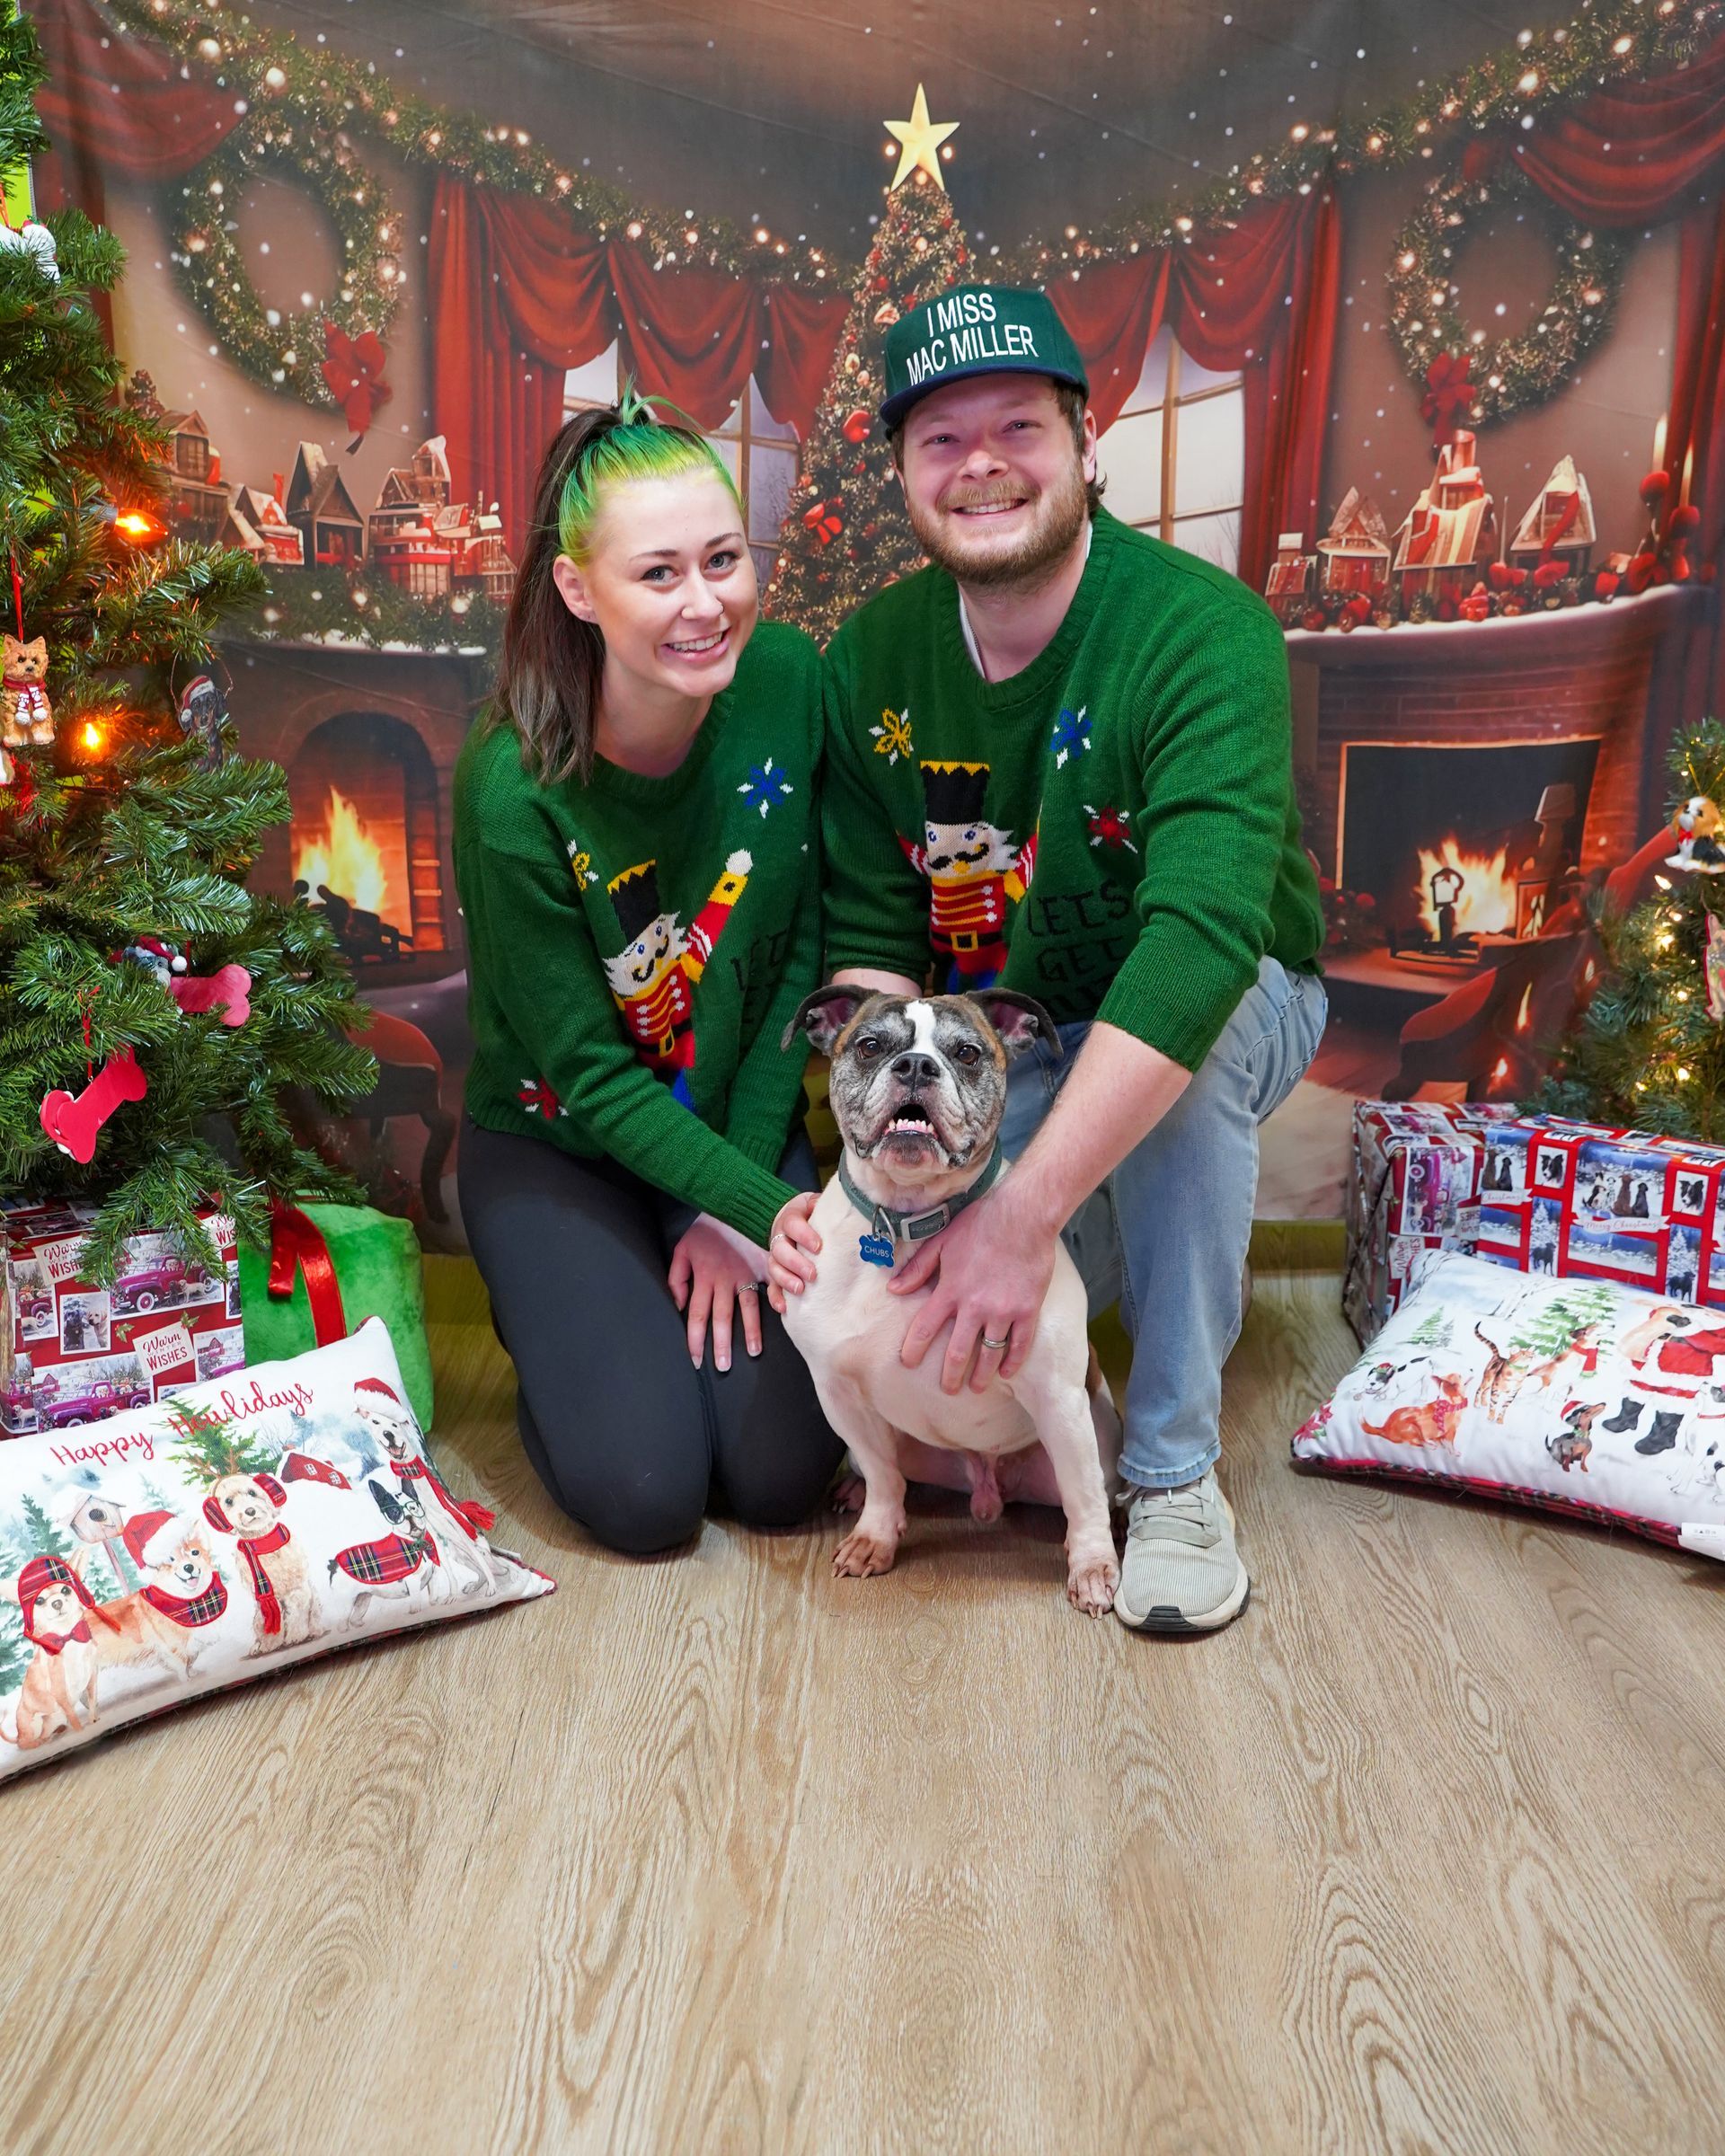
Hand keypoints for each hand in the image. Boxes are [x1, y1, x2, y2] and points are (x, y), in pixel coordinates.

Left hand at [668, 1214, 768, 1370]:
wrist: (732, 1201)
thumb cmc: (706, 1228)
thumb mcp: (683, 1249)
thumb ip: (677, 1278)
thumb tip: (678, 1304)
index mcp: (703, 1276)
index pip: (696, 1315)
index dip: (695, 1339)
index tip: (697, 1360)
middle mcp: (724, 1278)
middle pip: (721, 1317)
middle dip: (721, 1344)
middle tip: (723, 1366)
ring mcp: (746, 1272)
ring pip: (747, 1307)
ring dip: (751, 1331)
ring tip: (753, 1351)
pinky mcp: (763, 1264)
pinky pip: (772, 1286)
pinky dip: (778, 1301)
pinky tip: (783, 1317)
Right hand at [765, 1190, 820, 1313]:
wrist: (793, 1217)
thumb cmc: (811, 1214)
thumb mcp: (816, 1204)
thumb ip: (826, 1206)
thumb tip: (843, 1209)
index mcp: (790, 1219)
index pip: (792, 1224)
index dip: (803, 1235)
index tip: (818, 1246)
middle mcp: (779, 1238)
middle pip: (780, 1250)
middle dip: (796, 1263)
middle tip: (812, 1274)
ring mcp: (776, 1256)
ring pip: (774, 1268)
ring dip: (786, 1280)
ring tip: (800, 1290)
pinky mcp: (775, 1272)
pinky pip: (771, 1286)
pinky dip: (775, 1297)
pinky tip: (784, 1306)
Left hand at [891, 1184, 1058, 1394]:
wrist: (1023, 1215)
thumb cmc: (980, 1223)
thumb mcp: (941, 1240)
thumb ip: (918, 1268)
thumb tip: (893, 1289)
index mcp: (950, 1290)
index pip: (924, 1329)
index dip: (913, 1349)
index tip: (907, 1364)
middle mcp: (974, 1307)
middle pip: (956, 1352)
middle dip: (949, 1376)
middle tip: (947, 1390)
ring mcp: (1003, 1312)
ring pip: (988, 1354)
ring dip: (981, 1376)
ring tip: (976, 1388)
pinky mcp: (1027, 1310)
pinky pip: (1019, 1345)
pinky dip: (1012, 1362)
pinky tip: (1006, 1372)